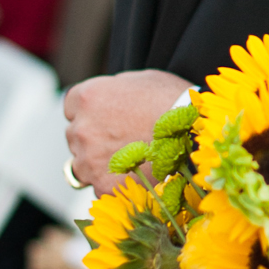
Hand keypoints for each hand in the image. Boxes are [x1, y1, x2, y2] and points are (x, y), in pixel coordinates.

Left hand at [63, 69, 190, 195]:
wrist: (196, 134)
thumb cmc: (175, 102)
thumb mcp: (140, 80)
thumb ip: (114, 90)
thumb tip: (110, 98)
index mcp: (87, 97)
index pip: (72, 107)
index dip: (92, 113)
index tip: (107, 118)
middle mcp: (80, 128)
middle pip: (75, 136)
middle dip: (94, 138)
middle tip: (123, 141)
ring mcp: (89, 160)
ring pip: (82, 165)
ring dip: (99, 164)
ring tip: (130, 162)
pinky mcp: (103, 187)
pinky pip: (100, 187)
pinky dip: (114, 185)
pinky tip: (136, 177)